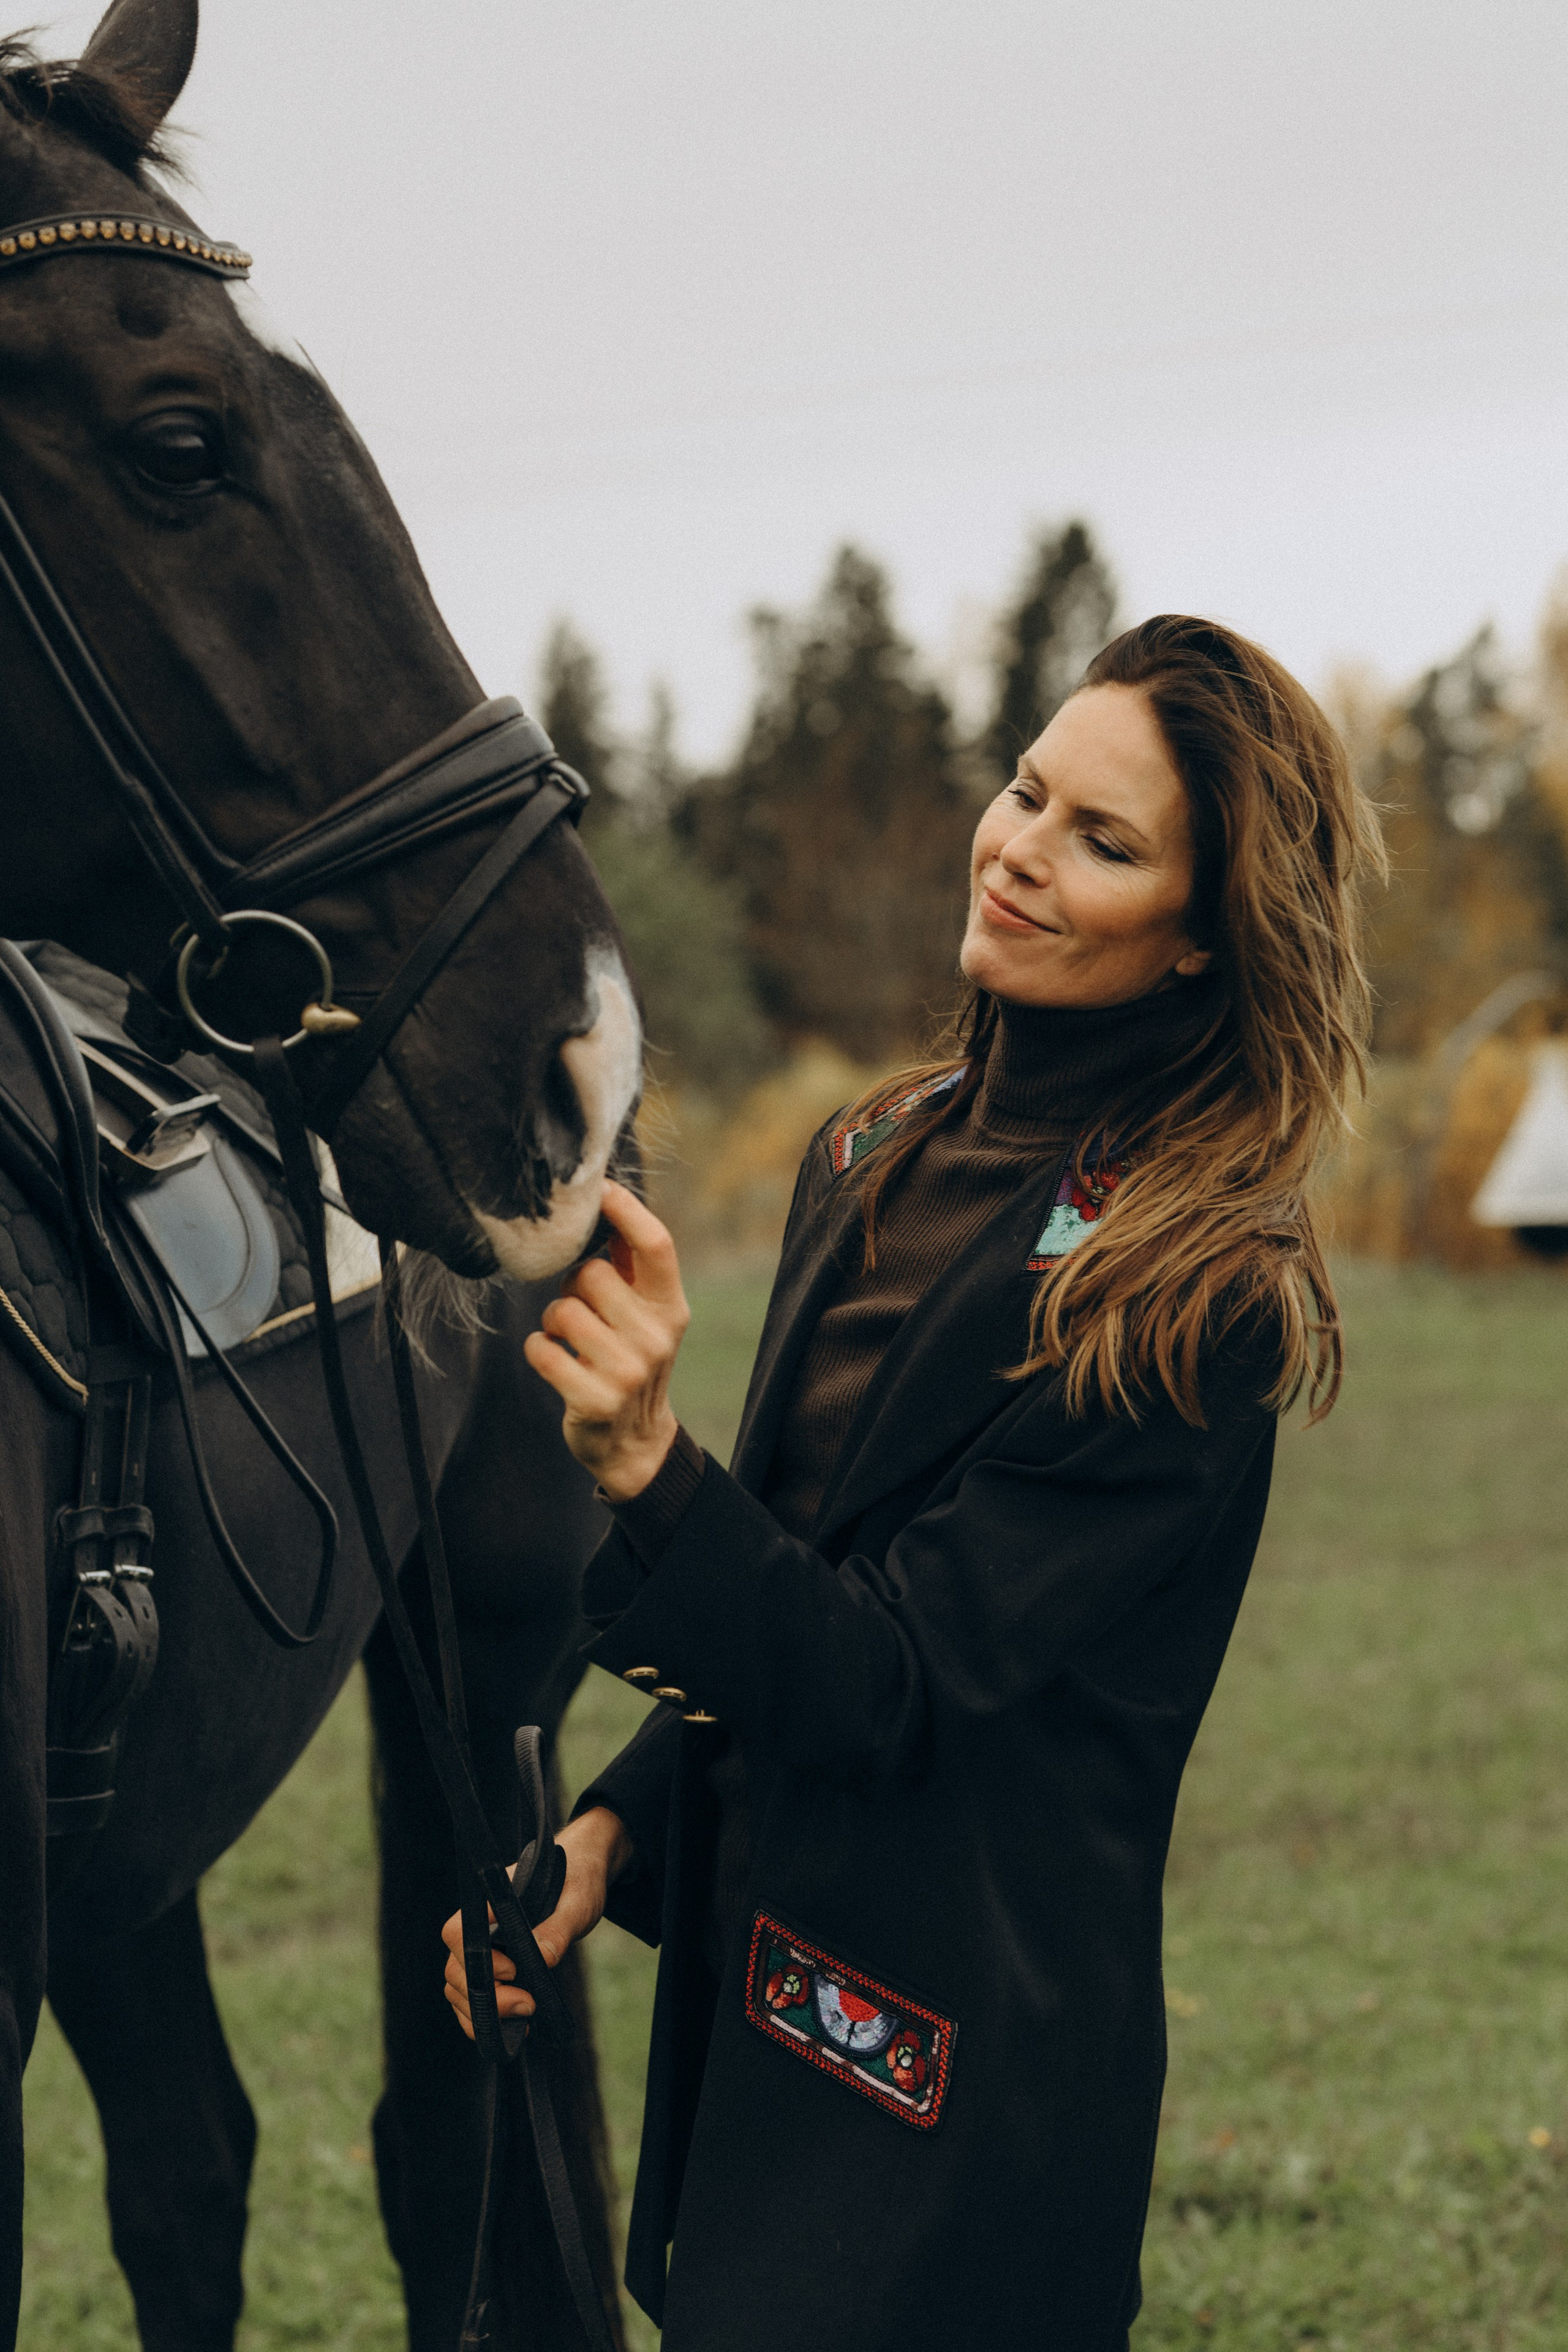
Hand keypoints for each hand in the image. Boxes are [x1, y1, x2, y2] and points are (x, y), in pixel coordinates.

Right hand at [441, 1806, 632, 2040]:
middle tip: (528, 2006)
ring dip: (483, 2011)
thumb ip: (559, 1928)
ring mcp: (482, 1947)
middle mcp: (479, 1925)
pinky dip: (484, 2017)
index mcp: (491, 1901)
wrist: (580, 1878)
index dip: (476, 1959)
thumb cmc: (578, 1882)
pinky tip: (513, 2027)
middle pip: (456, 1968)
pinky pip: (471, 1998)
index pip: (458, 1932)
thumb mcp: (577, 1902)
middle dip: (487, 1996)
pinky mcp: (492, 1967)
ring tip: (523, 2021)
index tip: (513, 1970)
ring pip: (458, 1987)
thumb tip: (542, 1959)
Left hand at [523, 1179, 689, 1500]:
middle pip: (591, 1274)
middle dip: (571, 1284)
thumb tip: (605, 1201)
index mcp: (672, 1308)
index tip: (599, 1188)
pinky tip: (555, 1360)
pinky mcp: (594, 1400)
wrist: (635, 1443)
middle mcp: (657, 1337)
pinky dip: (537, 1349)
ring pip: (562, 1310)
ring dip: (552, 1320)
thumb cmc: (631, 1361)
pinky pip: (540, 1349)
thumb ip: (631, 1268)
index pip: (656, 1245)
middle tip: (577, 1305)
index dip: (626, 1209)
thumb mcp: (647, 1317)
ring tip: (567, 1338)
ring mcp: (628, 1371)